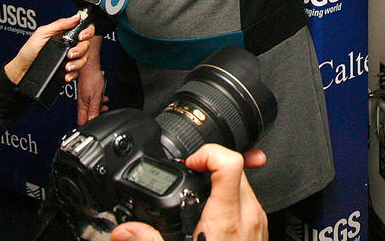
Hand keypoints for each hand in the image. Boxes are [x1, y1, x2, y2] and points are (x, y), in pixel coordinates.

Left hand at [3, 13, 94, 83]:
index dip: (87, 32)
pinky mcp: (68, 69)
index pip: (84, 29)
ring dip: (78, 63)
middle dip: (80, 50)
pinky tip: (66, 74)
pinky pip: (78, 72)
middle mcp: (69, 44)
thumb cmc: (28, 51)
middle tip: (70, 54)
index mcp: (65, 33)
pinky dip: (74, 74)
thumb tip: (75, 17)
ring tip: (67, 66)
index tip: (81, 37)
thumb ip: (59, 24)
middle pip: (87, 44)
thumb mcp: (42, 33)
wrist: (22, 70)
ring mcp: (70, 57)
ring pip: (84, 58)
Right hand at [76, 51, 108, 125]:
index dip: (88, 126)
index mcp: (82, 106)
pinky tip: (103, 98)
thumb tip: (93, 120)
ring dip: (98, 108)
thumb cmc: (91, 79)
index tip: (95, 126)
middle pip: (87, 115)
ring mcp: (84, 97)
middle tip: (103, 114)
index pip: (82, 121)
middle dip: (96, 116)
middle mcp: (82, 102)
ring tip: (105, 106)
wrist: (89, 66)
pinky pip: (92, 100)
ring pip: (91, 107)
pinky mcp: (87, 92)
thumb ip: (94, 109)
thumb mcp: (96, 97)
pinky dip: (98, 101)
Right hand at [110, 146, 267, 240]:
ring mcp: (257, 223)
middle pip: (236, 168)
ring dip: (221, 185)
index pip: (230, 163)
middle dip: (210, 169)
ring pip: (244, 185)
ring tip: (198, 200)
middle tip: (189, 179)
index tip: (189, 163)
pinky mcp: (260, 231)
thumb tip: (124, 231)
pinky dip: (230, 202)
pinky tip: (211, 218)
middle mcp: (248, 216)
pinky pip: (248, 203)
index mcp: (226, 219)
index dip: (208, 153)